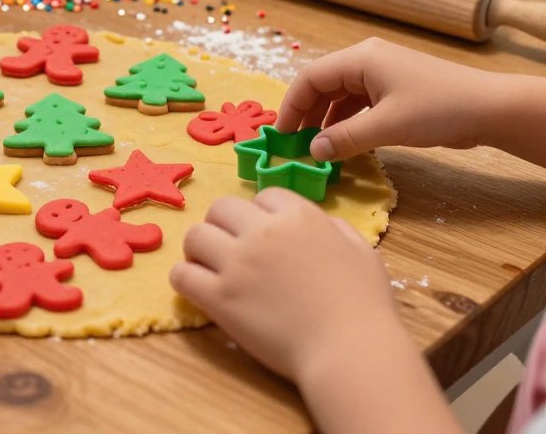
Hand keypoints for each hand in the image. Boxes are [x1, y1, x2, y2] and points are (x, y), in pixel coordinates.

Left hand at [170, 188, 397, 380]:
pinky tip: (198, 289)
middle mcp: (262, 231)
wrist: (351, 351)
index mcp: (298, 216)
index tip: (266, 235)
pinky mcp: (219, 297)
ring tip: (210, 267)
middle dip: (224, 225)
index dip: (262, 214)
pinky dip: (185, 279)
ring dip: (199, 249)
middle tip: (231, 249)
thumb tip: (322, 223)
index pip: (263, 195)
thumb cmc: (364, 306)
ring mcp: (237, 263)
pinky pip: (181, 274)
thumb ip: (336, 229)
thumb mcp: (362, 252)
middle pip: (221, 207)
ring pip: (195, 235)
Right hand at [276, 38, 492, 161]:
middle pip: (322, 85)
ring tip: (318, 148)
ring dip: (327, 121)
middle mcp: (367, 60)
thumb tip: (313, 152)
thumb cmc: (439, 109)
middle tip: (296, 145)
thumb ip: (346, 139)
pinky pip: (358, 103)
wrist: (491, 109)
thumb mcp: (388, 126)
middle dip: (307, 114)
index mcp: (361, 58)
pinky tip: (345, 143)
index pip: (310, 78)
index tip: (282, 136)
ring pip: (340, 95)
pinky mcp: (394, 89)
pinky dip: (347, 122)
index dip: (291, 106)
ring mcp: (381, 74)